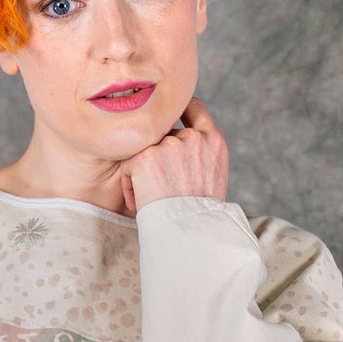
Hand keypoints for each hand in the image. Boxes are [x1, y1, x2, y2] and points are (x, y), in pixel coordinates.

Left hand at [118, 95, 228, 215]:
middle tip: (160, 189)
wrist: (191, 235)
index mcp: (214, 141)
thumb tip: (184, 140)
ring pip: (145, 151)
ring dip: (143, 174)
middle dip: (157, 157)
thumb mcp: (214, 177)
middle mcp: (193, 138)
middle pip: (164, 133)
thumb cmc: (201, 216)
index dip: (178, 110)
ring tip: (152, 200)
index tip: (168, 118)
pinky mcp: (146, 156)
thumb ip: (201, 154)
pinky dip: (130, 186)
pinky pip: (128, 166)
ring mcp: (169, 145)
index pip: (194, 107)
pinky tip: (141, 203)